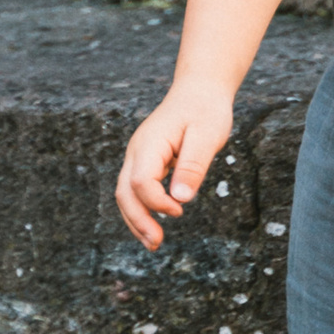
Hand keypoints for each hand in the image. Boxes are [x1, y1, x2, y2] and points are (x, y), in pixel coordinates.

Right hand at [115, 82, 235, 250]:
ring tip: (153, 244)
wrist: (199, 90)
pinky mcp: (146, 162)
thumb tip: (181, 199)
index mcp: (150, 144)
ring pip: (126, 193)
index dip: (156, 202)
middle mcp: (137, 151)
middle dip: (137, 220)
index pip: (141, 181)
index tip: (179, 211)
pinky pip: (136, 189)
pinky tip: (153, 226)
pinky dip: (142, 209)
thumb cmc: (206, 110)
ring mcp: (138, 156)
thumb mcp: (207, 135)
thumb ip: (193, 166)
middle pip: (125, 192)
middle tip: (156, 243)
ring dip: (136, 220)